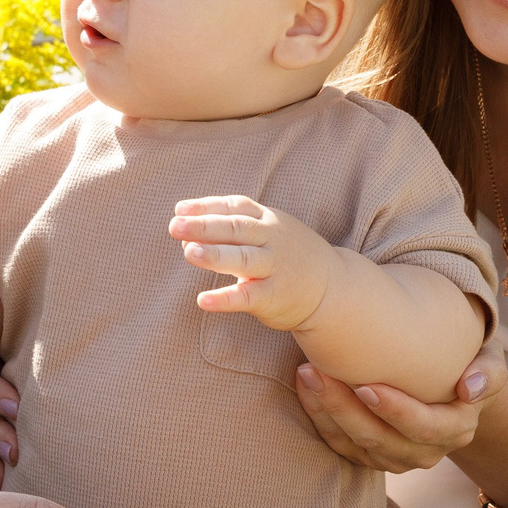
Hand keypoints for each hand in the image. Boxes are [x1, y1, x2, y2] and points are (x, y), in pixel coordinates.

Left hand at [170, 195, 335, 330]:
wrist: (332, 288)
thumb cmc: (287, 255)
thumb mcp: (267, 232)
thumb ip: (230, 230)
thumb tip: (186, 235)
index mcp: (267, 220)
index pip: (235, 207)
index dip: (207, 207)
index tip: (180, 209)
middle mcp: (271, 240)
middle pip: (236, 229)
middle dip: (204, 226)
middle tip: (174, 226)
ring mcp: (274, 268)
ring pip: (243, 259)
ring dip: (215, 255)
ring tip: (189, 252)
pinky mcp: (274, 296)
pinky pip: (247, 296)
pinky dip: (225, 299)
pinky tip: (203, 300)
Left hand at [292, 336, 507, 472]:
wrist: (450, 384)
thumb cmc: (467, 362)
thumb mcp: (489, 359)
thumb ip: (488, 371)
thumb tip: (470, 388)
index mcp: (457, 428)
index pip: (424, 427)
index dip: (395, 411)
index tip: (365, 385)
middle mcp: (426, 451)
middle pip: (382, 439)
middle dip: (345, 408)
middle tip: (317, 371)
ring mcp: (396, 458)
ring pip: (356, 446)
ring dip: (327, 413)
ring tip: (306, 375)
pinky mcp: (370, 457)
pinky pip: (341, 446)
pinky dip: (320, 420)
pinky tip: (305, 389)